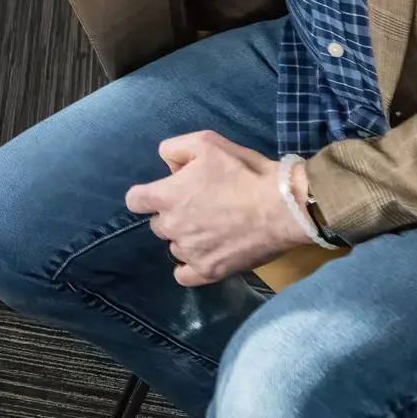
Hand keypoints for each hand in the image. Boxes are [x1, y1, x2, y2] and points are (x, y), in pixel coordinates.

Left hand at [121, 131, 301, 285]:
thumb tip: (167, 164)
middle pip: (158, 224)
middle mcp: (172, 226)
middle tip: (200, 207)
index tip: (165, 193)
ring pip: (174, 247)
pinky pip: (184, 275)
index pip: (135, 201)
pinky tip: (202, 257)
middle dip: (173, 215)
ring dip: (186, 239)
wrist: (281, 207)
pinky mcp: (209, 271)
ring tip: (211, 230)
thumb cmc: (244, 172)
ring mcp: (189, 252)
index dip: (147, 196)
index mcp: (166, 196)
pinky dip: (190, 267)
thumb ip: (175, 149)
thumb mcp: (207, 142)